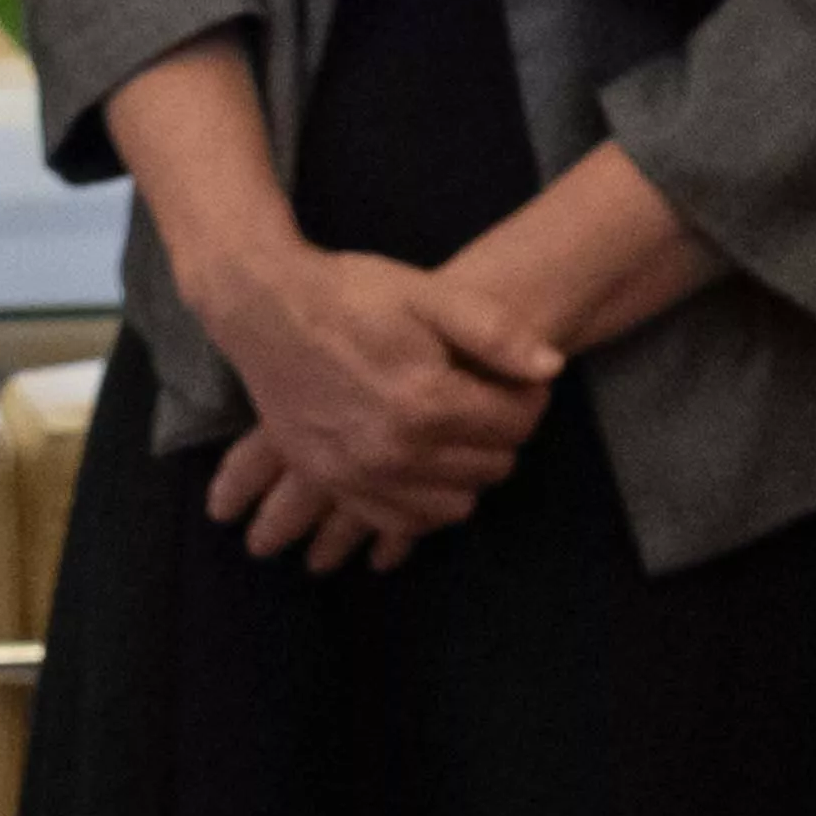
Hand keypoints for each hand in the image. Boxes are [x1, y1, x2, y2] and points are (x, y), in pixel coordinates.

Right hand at [203, 234, 549, 570]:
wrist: (265, 308)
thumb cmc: (353, 293)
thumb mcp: (429, 293)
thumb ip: (496, 333)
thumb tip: (550, 370)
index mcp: (429, 401)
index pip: (516, 425)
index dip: (529, 400)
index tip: (518, 381)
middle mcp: (398, 450)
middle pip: (491, 467)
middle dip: (501, 435)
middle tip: (485, 401)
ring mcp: (361, 475)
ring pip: (454, 505)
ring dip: (467, 473)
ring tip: (454, 432)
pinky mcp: (333, 483)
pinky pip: (402, 522)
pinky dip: (423, 504)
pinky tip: (422, 469)